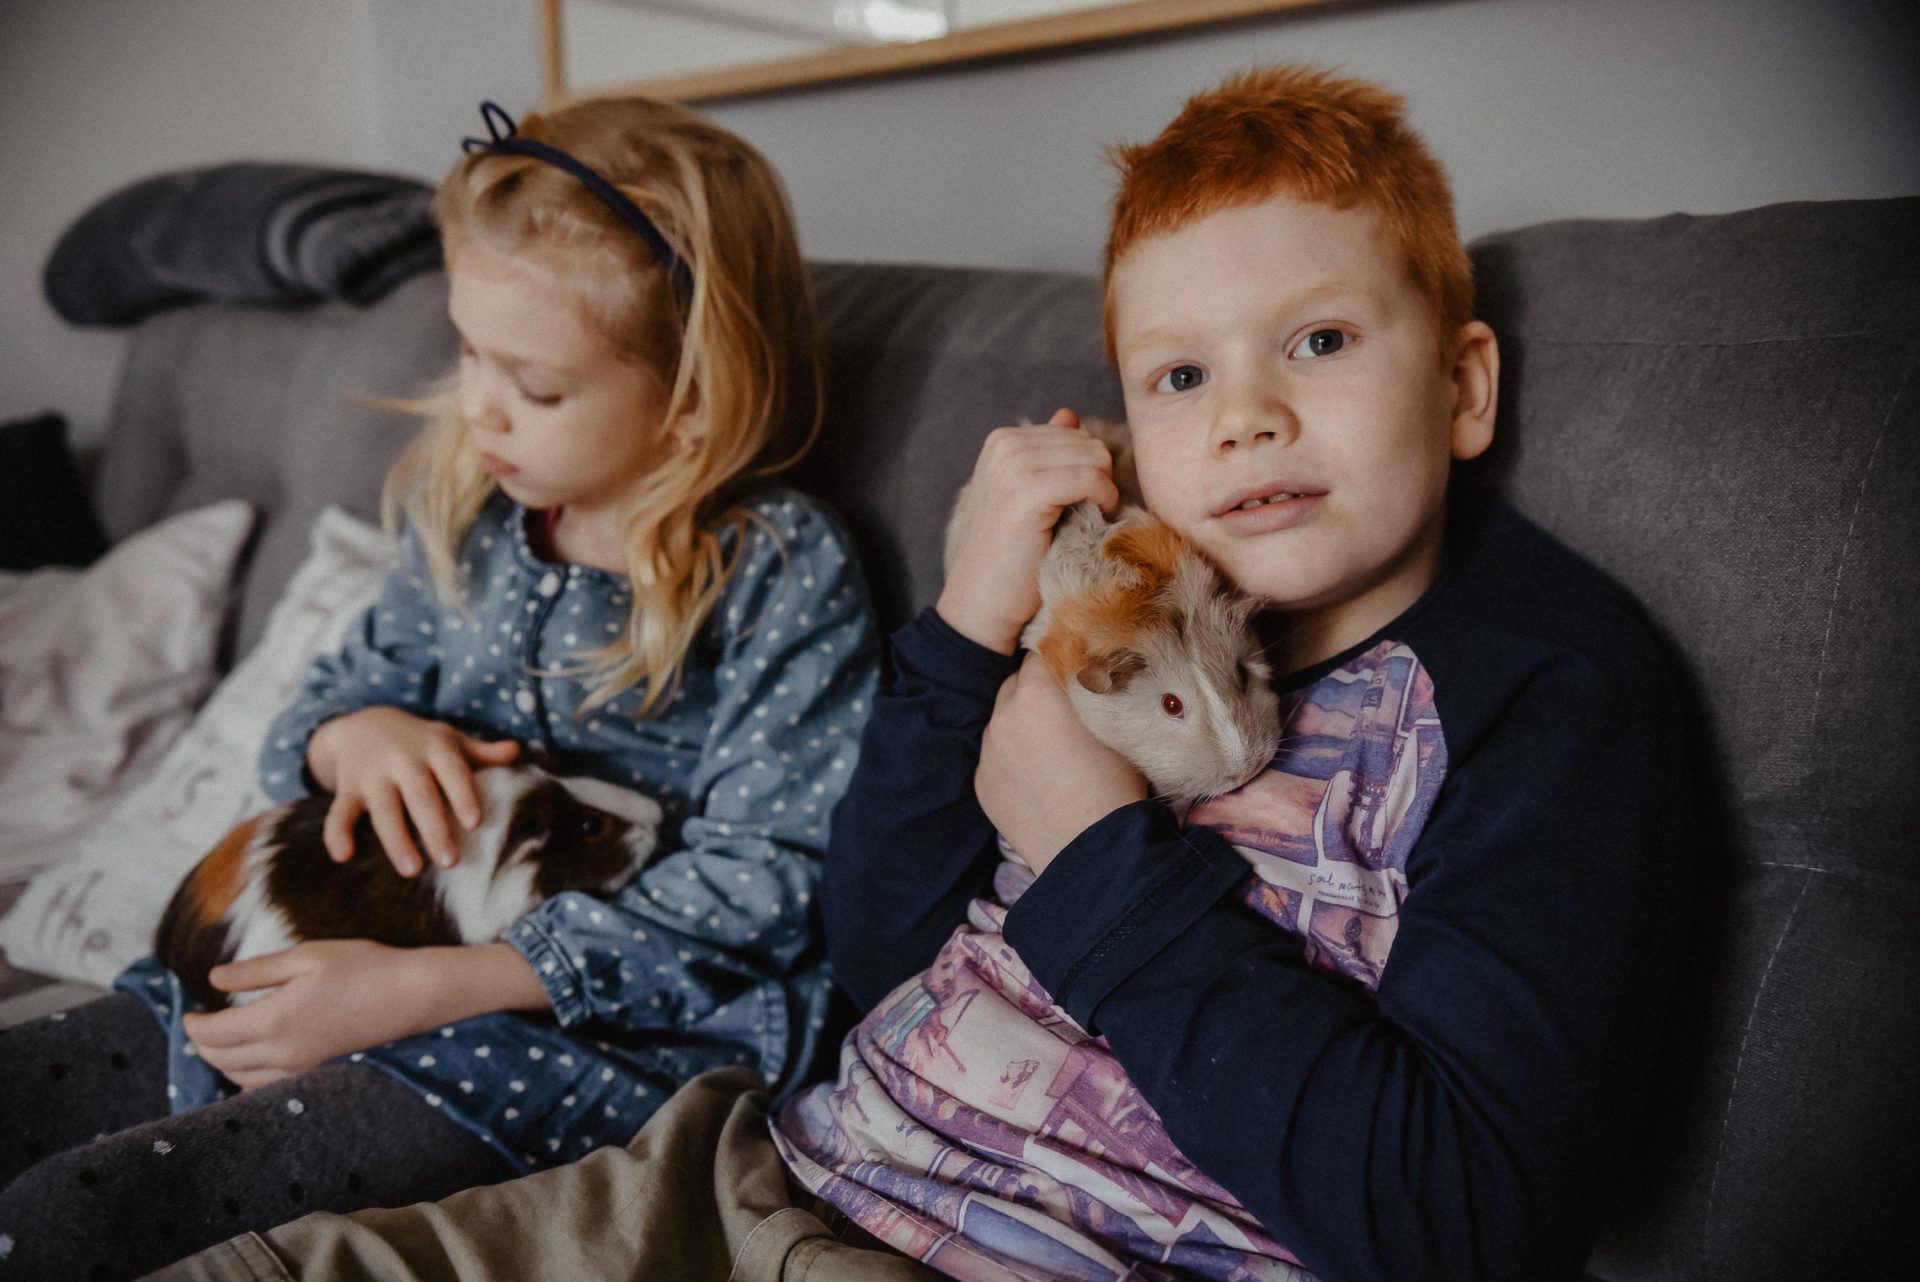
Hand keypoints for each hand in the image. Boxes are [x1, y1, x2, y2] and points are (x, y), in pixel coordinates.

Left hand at [183, 939, 548, 1089]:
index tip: (189, 1011)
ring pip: (240, 1078)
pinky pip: (266, 1086)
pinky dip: (247, 1077)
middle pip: (220, 1060)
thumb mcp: (308, 956)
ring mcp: (300, 1069)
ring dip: (222, 1063)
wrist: (412, 996)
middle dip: (201, 1045)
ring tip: (221, 1042)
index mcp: (274, 1019)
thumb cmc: (364, 967)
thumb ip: (256, 971)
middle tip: (199, 1026)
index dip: (193, 1024)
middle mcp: (281, 1052)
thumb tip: (214, 978)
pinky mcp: (316, 1074)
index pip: (212, 1034)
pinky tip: (253, 1061)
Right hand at [306, 707, 520, 874]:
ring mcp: (373, 775)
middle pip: (420, 796)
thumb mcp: (450, 741)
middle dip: (434, 827)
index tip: (476, 823)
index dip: (463, 795)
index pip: (452, 772)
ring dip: (396, 840)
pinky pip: (339, 812)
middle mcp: (403, 760)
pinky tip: (341, 856)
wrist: (364, 724)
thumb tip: (516, 750)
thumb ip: (482, 752)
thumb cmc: (420, 742)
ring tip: (412, 870)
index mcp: (435, 749)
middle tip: (450, 861)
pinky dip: (336, 832)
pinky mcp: (347, 789)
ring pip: (384, 810)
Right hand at [936, 408, 1119, 654]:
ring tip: (1088, 519)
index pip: (1076, 433)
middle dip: (1099, 478)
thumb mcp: (1026, 495)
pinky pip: (1090, 479)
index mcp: (1002, 440)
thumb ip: (1048, 454)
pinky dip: (1103, 499)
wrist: (980, 603)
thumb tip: (1069, 414)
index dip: (1090, 469)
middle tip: (1089, 514)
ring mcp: (1012, 465)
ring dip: (1103, 489)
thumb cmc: (1009, 557)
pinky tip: (1093, 520)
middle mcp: (1004, 444)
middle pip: (1088, 442)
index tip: (1081, 503)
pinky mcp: (1026, 490)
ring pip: (1093, 457)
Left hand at [977, 652, 1146, 873]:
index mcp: (1036, 693)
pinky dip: (1013, 760)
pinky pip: (996, 758)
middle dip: (1038, 692)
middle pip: (1017, 685)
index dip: (1061, 661)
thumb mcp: (1115, 721)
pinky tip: (1040, 779)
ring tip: (1054, 751)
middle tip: (1067, 712)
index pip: (1041, 654)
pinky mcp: (982, 784)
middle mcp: (1003, 717)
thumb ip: (1092, 687)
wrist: (1093, 852)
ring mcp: (988, 753)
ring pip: (1003, 721)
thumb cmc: (1116, 782)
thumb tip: (1089, 666)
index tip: (1076, 672)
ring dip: (1023, 725)